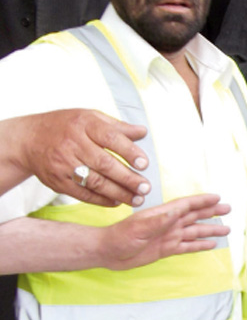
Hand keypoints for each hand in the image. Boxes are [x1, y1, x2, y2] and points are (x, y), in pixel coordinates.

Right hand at [20, 109, 150, 206]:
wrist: (28, 140)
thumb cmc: (66, 127)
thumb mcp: (90, 117)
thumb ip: (117, 127)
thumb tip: (143, 132)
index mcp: (84, 124)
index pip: (111, 138)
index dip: (129, 152)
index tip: (144, 164)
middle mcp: (73, 144)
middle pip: (104, 164)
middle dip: (128, 178)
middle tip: (145, 188)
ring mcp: (63, 164)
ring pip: (95, 182)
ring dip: (119, 193)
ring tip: (137, 199)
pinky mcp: (57, 181)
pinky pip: (83, 194)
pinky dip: (102, 200)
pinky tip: (117, 202)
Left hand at [101, 194, 230, 269]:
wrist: (108, 252)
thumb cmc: (120, 236)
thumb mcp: (139, 227)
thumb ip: (159, 219)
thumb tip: (177, 210)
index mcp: (163, 214)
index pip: (187, 205)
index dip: (202, 201)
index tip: (217, 198)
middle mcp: (169, 223)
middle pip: (195, 216)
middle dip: (211, 212)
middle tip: (227, 209)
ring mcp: (169, 236)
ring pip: (194, 231)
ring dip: (210, 229)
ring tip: (226, 229)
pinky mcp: (166, 249)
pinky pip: (188, 246)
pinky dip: (200, 245)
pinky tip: (210, 244)